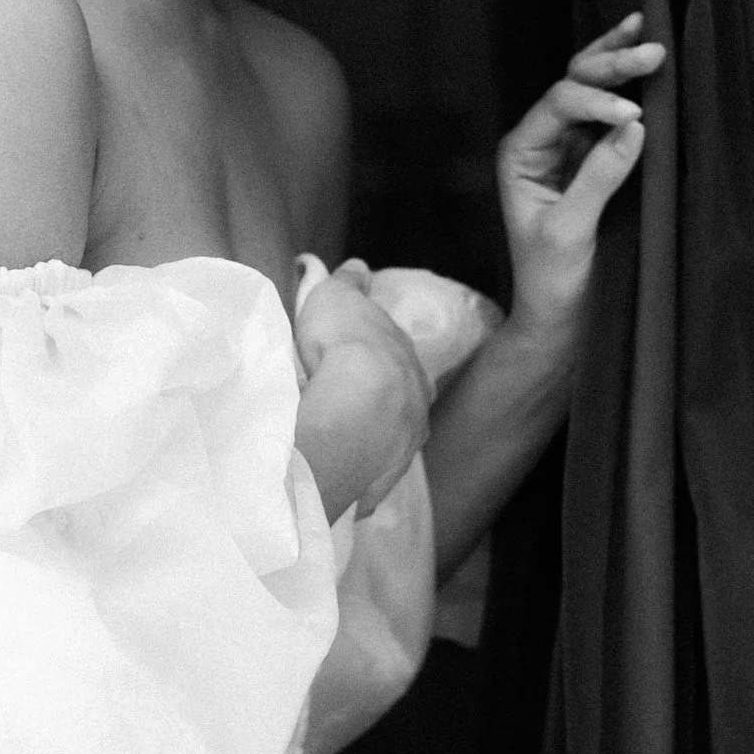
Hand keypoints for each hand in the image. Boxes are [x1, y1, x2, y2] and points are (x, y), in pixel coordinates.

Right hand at [292, 258, 432, 520]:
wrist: (355, 403)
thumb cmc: (344, 342)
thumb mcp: (338, 297)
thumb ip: (345, 282)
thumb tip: (357, 267)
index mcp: (409, 362)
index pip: (397, 361)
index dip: (378, 360)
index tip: (364, 363)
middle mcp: (416, 405)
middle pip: (399, 406)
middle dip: (380, 407)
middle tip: (350, 409)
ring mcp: (403, 446)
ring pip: (388, 445)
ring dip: (370, 446)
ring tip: (342, 449)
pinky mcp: (380, 480)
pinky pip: (367, 482)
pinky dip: (356, 482)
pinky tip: (339, 486)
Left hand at [497, 13, 666, 345]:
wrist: (560, 317)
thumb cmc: (552, 279)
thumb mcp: (571, 230)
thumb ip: (599, 176)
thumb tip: (636, 125)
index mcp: (520, 152)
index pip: (559, 105)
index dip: (595, 101)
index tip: (634, 114)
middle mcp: (540, 141)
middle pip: (573, 85)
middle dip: (611, 65)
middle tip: (654, 51)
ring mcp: (569, 147)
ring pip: (591, 90)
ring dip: (618, 63)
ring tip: (645, 32)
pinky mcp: (595, 160)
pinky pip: (611, 114)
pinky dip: (628, 88)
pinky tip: (642, 62)